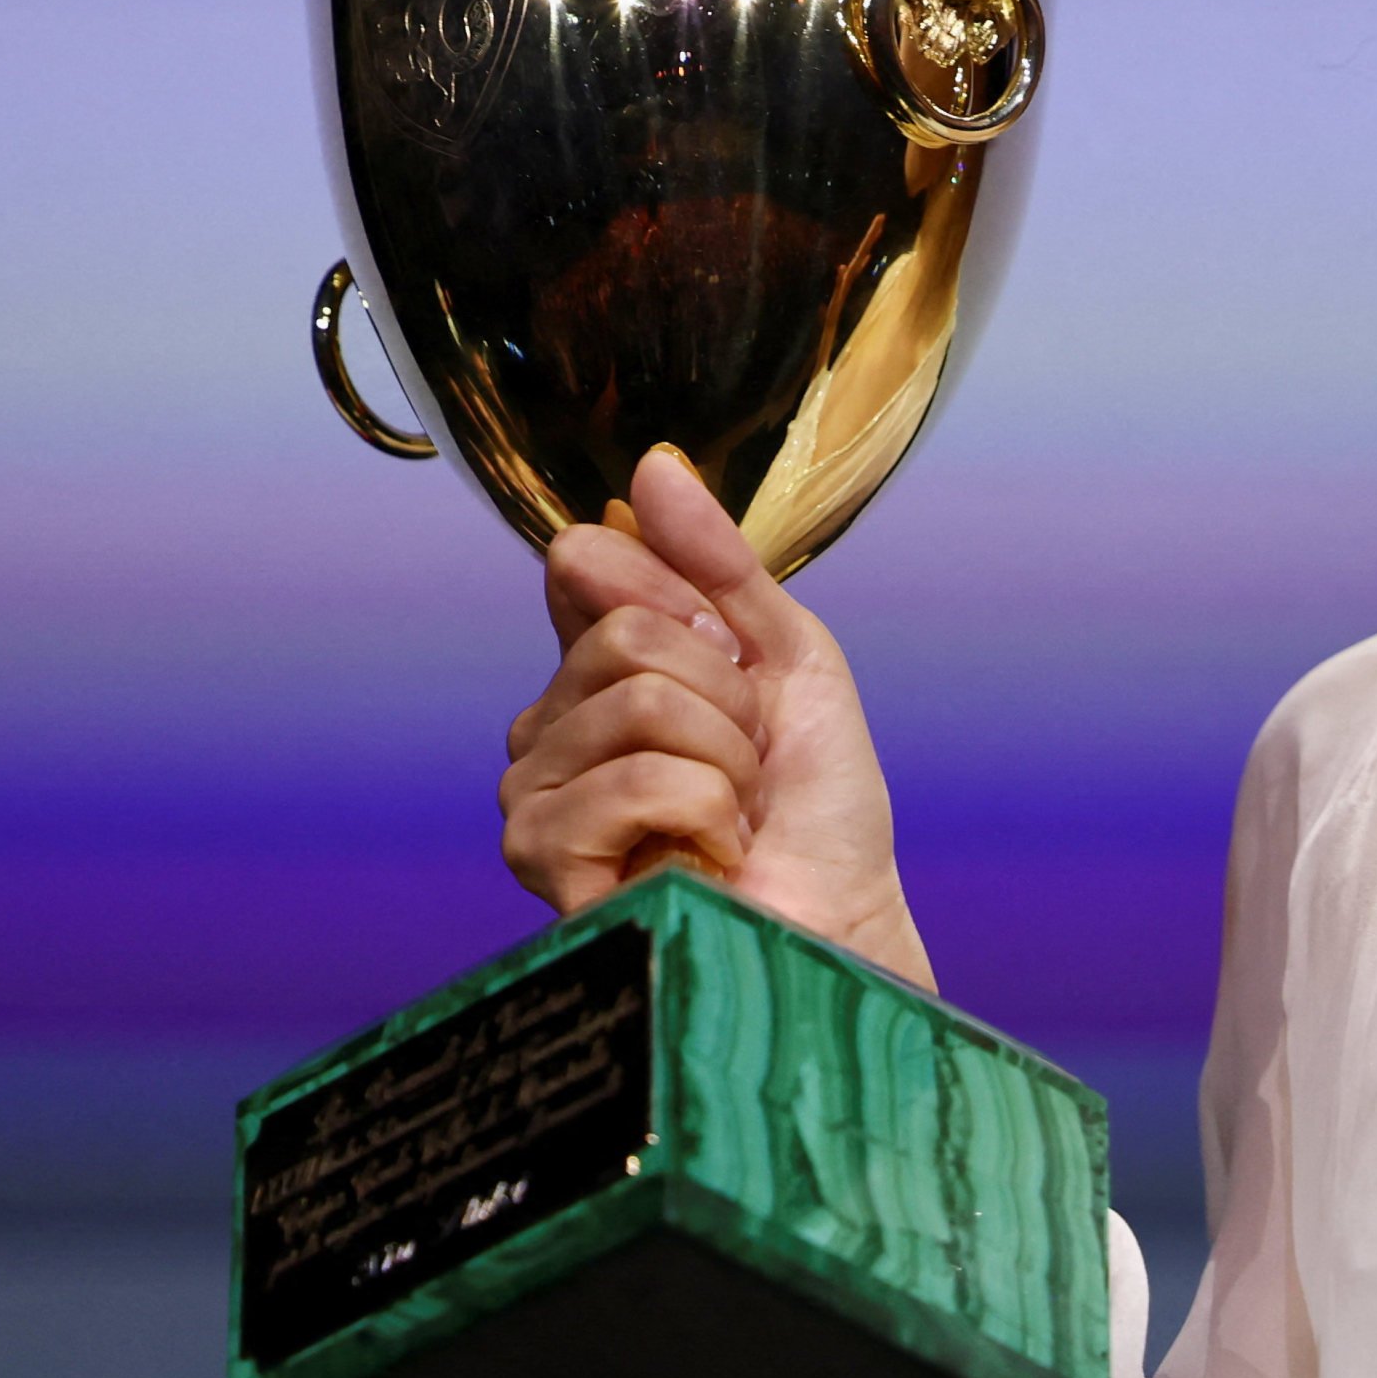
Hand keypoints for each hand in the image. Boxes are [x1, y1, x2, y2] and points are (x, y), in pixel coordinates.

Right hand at [500, 445, 932, 988]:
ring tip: (730, 816)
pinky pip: (635, 778)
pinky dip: (705, 811)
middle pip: (627, 634)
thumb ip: (716, 560)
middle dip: (725, 697)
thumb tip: (650, 464)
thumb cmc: (817, 802)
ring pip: (635, 699)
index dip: (688, 605)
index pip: (588, 564)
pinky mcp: (542, 857)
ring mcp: (535, 794)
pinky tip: (706, 855)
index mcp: (591, 673)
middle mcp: (547, 728)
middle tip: (745, 765)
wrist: (842, 913)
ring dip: (724, 760)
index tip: (733, 662)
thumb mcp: (786, 650)